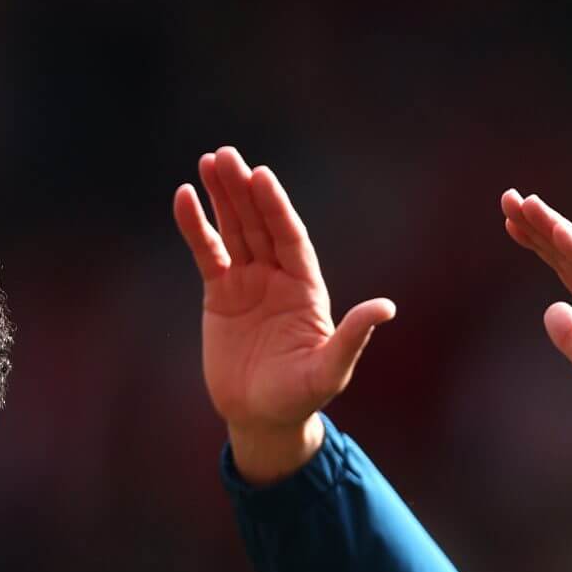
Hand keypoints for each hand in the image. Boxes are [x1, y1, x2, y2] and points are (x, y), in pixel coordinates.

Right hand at [174, 146, 395, 482]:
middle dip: (243, 190)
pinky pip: (207, 252)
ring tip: (208, 160)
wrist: (261, 416)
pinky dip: (196, 226)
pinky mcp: (220, 292)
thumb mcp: (329, 370)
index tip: (261, 176)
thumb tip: (386, 307)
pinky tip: (184, 197)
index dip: (275, 207)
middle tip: (226, 155)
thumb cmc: (300, 397)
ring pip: (234, 229)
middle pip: (259, 223)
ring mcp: (248, 281)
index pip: (289, 237)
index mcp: (306, 287)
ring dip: (221, 195)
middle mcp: (278, 275)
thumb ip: (352, 337)